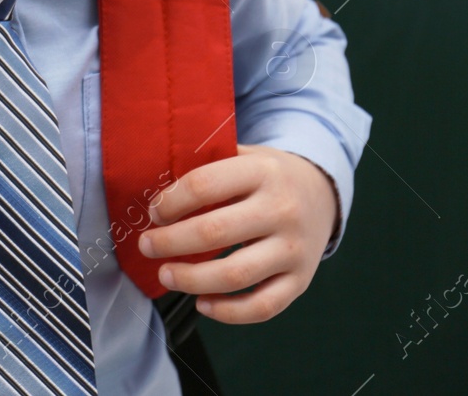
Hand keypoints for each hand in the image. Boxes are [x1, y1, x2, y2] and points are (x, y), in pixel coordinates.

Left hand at [136, 143, 338, 323]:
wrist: (321, 193)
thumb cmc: (264, 176)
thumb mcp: (242, 155)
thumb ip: (204, 167)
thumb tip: (154, 194)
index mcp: (262, 171)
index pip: (203, 185)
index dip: (170, 202)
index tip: (154, 213)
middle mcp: (282, 210)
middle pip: (214, 233)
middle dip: (169, 243)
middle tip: (146, 246)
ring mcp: (295, 248)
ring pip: (236, 275)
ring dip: (191, 280)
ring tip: (166, 275)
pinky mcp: (301, 280)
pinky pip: (263, 306)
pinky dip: (228, 312)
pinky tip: (202, 304)